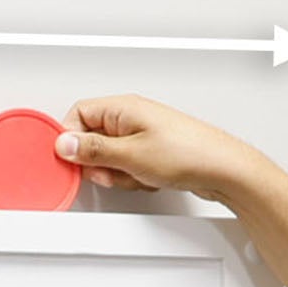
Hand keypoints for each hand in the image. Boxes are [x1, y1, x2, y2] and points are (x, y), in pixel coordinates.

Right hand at [57, 96, 265, 203]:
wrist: (221, 168)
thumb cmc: (187, 153)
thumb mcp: (130, 154)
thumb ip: (92, 150)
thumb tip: (65, 144)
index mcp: (122, 107)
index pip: (78, 114)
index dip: (70, 139)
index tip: (70, 159)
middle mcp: (130, 116)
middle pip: (91, 138)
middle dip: (97, 162)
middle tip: (110, 171)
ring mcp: (141, 134)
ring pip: (108, 156)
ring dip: (117, 173)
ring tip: (136, 174)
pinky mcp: (150, 151)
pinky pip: (126, 166)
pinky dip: (132, 177)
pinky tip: (147, 179)